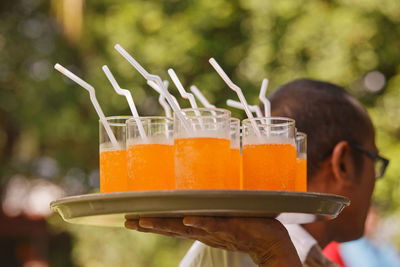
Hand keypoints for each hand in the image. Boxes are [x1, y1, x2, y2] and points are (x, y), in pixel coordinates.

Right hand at [125, 217, 300, 266]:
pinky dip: (201, 224)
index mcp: (201, 227)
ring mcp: (217, 230)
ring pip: (188, 228)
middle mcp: (204, 231)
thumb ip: (210, 210)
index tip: (131, 218)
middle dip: (150, 225)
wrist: (272, 241)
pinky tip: (188, 220)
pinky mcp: (233, 227)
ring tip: (147, 221)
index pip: (172, 224)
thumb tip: (198, 194)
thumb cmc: (247, 226)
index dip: (152, 222)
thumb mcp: (223, 217)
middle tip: (128, 221)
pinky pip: (215, 226)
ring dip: (167, 225)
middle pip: (173, 228)